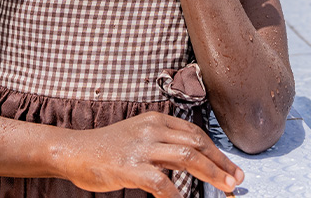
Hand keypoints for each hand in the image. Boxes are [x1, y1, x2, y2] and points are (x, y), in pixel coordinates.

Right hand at [63, 112, 243, 197]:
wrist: (75, 151)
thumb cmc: (108, 148)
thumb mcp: (139, 136)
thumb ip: (165, 144)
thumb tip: (197, 161)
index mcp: (156, 120)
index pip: (195, 133)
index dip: (217, 152)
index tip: (231, 167)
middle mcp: (151, 129)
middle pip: (196, 143)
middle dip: (220, 163)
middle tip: (235, 179)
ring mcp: (140, 148)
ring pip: (186, 158)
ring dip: (210, 174)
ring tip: (224, 187)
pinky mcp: (129, 167)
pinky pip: (161, 183)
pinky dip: (176, 196)